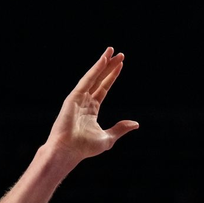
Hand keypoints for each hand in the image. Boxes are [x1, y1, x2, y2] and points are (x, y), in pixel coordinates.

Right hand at [47, 47, 139, 161]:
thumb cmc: (84, 148)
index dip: (112, 76)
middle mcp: (84, 101)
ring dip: (103, 63)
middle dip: (110, 66)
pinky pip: (87, 80)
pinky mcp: (73, 97)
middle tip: (120, 53)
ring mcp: (78, 98)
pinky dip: (95, 69)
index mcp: (91, 110)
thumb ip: (120, 128)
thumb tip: (135, 124)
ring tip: (112, 51)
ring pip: (93, 76)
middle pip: (100, 79)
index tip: (121, 65)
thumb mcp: (108, 138)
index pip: (103, 88)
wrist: (68, 151)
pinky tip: (103, 60)